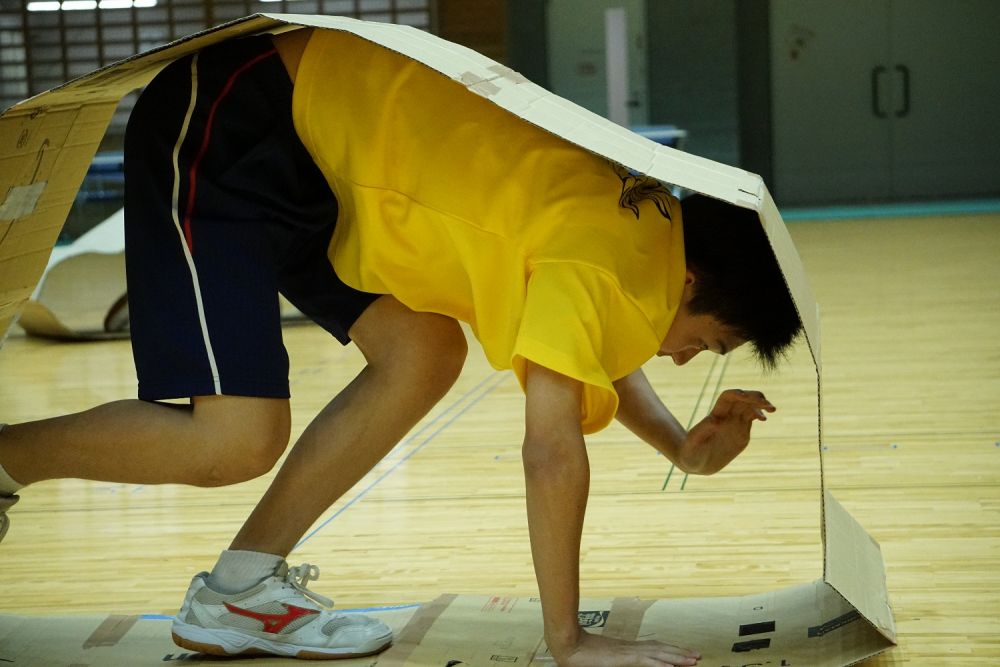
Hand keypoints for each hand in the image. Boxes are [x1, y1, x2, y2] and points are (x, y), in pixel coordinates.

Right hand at [554, 631, 699, 666]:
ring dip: (677, 657)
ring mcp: (627, 651)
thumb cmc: (579, 654)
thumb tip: (616, 660)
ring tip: (694, 660)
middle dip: (680, 653)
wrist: (567, 643)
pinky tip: (673, 666)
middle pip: (661, 648)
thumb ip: (611, 661)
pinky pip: (646, 661)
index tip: (683, 654)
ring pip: (658, 653)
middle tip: (697, 656)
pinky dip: (661, 663)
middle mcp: (630, 647)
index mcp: (625, 648)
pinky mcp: (623, 657)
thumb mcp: (601, 661)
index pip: (653, 648)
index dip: (669, 651)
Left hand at [680, 389, 774, 474]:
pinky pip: (751, 418)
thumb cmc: (690, 453)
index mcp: (715, 415)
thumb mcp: (692, 444)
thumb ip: (702, 432)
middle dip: (755, 398)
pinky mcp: (740, 433)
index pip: (728, 398)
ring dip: (760, 405)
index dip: (738, 394)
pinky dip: (759, 414)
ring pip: (749, 407)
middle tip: (767, 404)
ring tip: (771, 409)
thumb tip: (715, 420)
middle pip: (742, 399)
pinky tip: (764, 418)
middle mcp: (726, 417)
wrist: (695, 462)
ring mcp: (734, 424)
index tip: (747, 397)